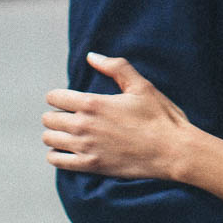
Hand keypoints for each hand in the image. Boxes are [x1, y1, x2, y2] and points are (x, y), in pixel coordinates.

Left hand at [42, 53, 193, 180]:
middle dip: (55, 115)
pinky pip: (57, 161)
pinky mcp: (91, 166)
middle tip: (67, 116)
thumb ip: (115, 67)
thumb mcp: (141, 86)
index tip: (66, 99)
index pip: (55, 97)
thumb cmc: (160, 118)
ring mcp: (86, 148)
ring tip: (66, 133)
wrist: (173, 151)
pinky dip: (56, 155)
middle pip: (49, 119)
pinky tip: (66, 151)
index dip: (58, 96)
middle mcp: (84, 126)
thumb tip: (92, 56)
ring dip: (54, 135)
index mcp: (94, 104)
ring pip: (49, 140)